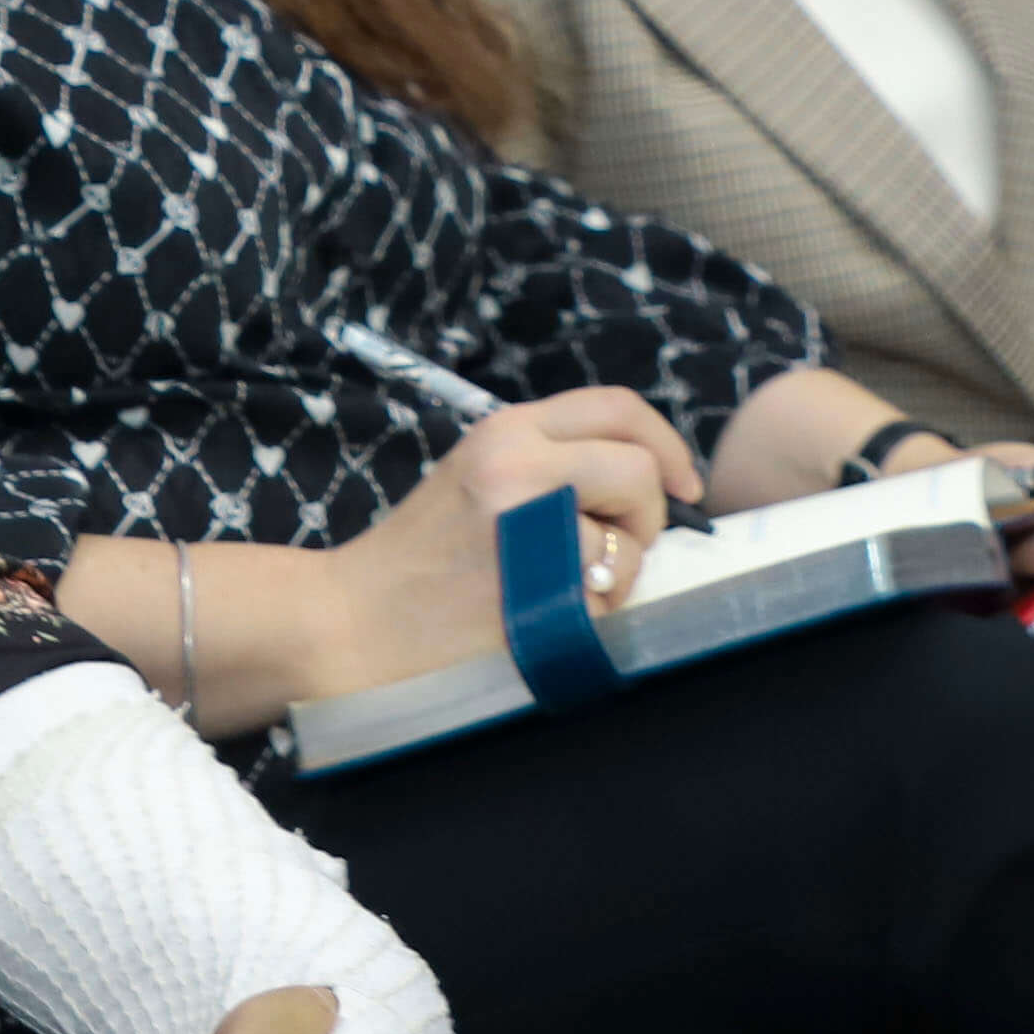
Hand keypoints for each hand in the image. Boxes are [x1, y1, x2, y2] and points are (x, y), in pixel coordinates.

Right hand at [319, 390, 702, 695]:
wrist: (349, 625)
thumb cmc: (416, 563)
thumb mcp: (477, 477)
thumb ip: (549, 462)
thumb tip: (645, 476)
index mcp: (505, 432)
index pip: (617, 408)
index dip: (667, 444)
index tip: (684, 484)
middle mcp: (517, 467)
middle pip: (639, 472)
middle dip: (647, 518)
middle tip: (617, 550)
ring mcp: (525, 531)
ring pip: (627, 545)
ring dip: (615, 577)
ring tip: (558, 592)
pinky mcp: (532, 593)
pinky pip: (603, 602)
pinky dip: (589, 618)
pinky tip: (539, 620)